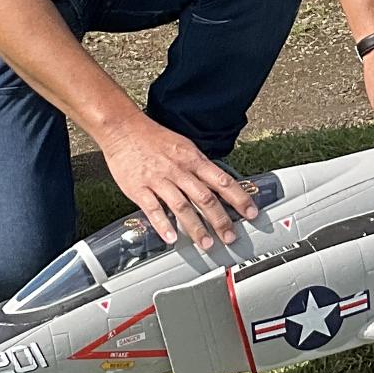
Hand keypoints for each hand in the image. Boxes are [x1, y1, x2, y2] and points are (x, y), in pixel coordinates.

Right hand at [97, 113, 259, 250]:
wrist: (123, 129)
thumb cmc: (153, 138)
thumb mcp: (184, 146)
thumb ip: (199, 167)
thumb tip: (218, 183)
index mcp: (193, 159)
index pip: (221, 180)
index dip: (238, 198)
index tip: (250, 212)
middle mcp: (179, 170)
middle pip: (205, 198)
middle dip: (220, 220)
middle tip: (230, 236)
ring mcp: (159, 180)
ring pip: (182, 206)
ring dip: (195, 227)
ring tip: (206, 243)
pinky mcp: (139, 188)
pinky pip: (153, 209)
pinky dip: (163, 224)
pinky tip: (171, 238)